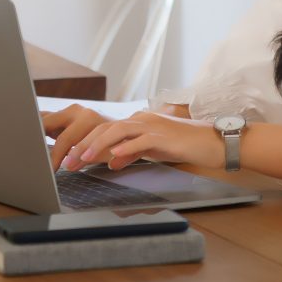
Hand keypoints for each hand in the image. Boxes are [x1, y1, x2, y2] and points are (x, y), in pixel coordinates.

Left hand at [46, 107, 224, 172]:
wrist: (214, 141)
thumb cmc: (186, 146)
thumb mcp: (153, 149)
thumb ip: (133, 153)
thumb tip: (112, 161)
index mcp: (138, 121)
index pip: (104, 129)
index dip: (85, 143)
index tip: (69, 159)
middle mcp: (142, 119)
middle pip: (105, 128)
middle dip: (83, 145)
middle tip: (67, 163)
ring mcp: (153, 125)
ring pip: (118, 131)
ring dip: (97, 146)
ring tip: (83, 159)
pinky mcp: (165, 136)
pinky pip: (140, 141)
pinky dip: (125, 149)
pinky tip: (113, 158)